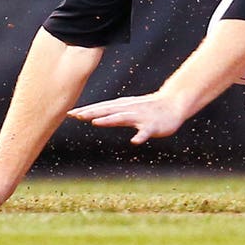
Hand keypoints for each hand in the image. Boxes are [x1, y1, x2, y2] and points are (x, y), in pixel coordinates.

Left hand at [68, 91, 189, 144]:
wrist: (175, 103)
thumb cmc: (150, 107)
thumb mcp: (129, 107)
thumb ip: (113, 112)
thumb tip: (93, 115)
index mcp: (123, 107)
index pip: (102, 108)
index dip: (86, 110)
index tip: (69, 113)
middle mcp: (129, 110)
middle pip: (107, 110)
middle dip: (91, 112)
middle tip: (75, 115)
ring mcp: (141, 117)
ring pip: (123, 118)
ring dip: (109, 120)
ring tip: (96, 122)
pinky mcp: (153, 125)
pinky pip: (146, 132)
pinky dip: (140, 136)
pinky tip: (134, 141)